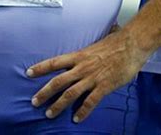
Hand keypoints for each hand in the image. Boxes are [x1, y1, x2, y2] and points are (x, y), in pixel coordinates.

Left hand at [28, 29, 147, 122]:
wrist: (132, 44)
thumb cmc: (117, 41)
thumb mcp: (98, 43)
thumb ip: (91, 49)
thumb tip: (91, 44)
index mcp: (79, 55)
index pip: (55, 62)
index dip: (41, 68)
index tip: (29, 73)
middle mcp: (82, 67)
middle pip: (58, 81)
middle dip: (44, 92)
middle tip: (34, 102)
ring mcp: (92, 77)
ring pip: (70, 94)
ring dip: (58, 105)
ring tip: (49, 114)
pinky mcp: (103, 86)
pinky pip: (90, 102)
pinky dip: (82, 111)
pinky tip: (77, 118)